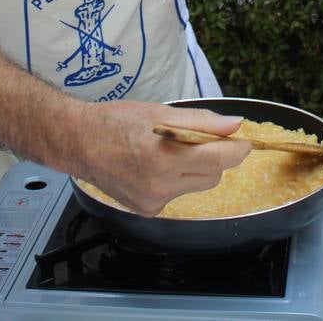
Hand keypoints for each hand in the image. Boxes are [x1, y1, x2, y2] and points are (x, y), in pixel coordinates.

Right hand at [69, 101, 251, 215]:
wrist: (79, 143)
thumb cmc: (117, 122)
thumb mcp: (161, 111)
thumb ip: (202, 121)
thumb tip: (235, 125)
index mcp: (163, 155)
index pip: (219, 159)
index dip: (237, 149)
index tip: (243, 142)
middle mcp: (159, 184)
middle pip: (213, 175)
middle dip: (213, 157)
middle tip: (197, 140)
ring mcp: (153, 201)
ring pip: (198, 186)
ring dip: (195, 170)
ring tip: (170, 153)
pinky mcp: (148, 210)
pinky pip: (178, 195)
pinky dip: (176, 181)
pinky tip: (154, 168)